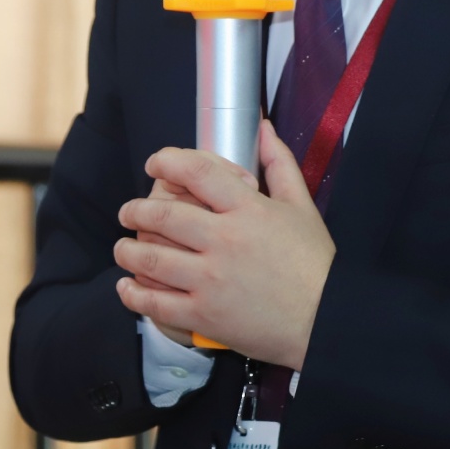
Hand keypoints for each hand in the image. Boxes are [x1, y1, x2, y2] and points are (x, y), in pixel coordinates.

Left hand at [114, 121, 334, 368]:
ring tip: (122, 248)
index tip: (155, 164)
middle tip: (127, 212)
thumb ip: (279, 164)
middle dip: (135, 211)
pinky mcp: (204, 316)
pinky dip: (134, 295)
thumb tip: (264, 128)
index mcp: (247, 210)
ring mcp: (210, 280)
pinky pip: (157, 304)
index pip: (197, 172)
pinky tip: (128, 287)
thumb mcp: (302, 206)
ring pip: (152, 260)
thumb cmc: (315, 263)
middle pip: (163, 216)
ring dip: (128, 251)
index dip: (168, 161)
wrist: (327, 320)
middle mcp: (223, 241)